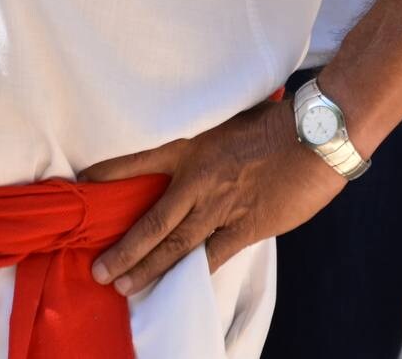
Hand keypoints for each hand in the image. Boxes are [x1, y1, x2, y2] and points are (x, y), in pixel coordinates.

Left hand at [82, 102, 342, 294]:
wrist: (317, 133)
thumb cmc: (277, 119)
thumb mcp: (227, 115)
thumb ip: (206, 134)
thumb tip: (194, 141)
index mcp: (190, 146)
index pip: (138, 160)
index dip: (110, 172)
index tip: (84, 182)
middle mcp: (197, 179)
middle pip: (151, 221)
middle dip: (123, 248)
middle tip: (98, 270)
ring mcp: (220, 207)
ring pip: (175, 246)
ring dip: (147, 268)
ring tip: (122, 284)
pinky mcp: (246, 227)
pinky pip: (212, 256)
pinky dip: (192, 271)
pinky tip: (175, 286)